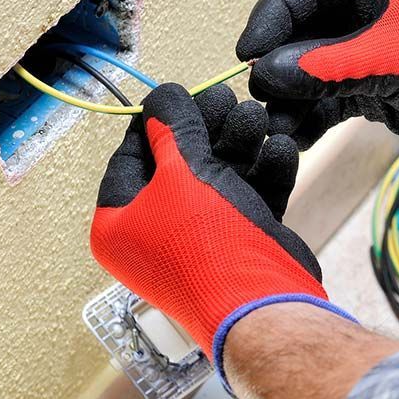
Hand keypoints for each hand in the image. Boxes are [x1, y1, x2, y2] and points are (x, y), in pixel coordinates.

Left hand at [90, 83, 352, 379]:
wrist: (262, 305)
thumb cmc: (206, 245)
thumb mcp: (181, 174)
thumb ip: (172, 128)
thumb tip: (163, 96)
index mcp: (119, 223)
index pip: (131, 156)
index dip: (156, 120)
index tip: (179, 92)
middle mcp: (155, 234)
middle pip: (180, 164)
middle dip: (208, 128)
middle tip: (227, 97)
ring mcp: (200, 240)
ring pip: (218, 178)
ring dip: (240, 145)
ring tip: (258, 117)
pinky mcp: (240, 243)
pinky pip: (247, 198)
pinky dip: (263, 173)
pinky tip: (279, 148)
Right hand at [237, 0, 398, 162]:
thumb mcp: (396, 59)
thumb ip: (329, 64)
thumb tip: (267, 72)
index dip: (273, 14)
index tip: (249, 51)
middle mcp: (375, 15)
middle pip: (307, 30)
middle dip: (280, 63)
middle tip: (260, 96)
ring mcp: (377, 54)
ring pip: (317, 69)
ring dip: (293, 96)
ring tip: (274, 125)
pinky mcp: (380, 89)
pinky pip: (335, 98)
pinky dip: (315, 116)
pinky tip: (297, 136)